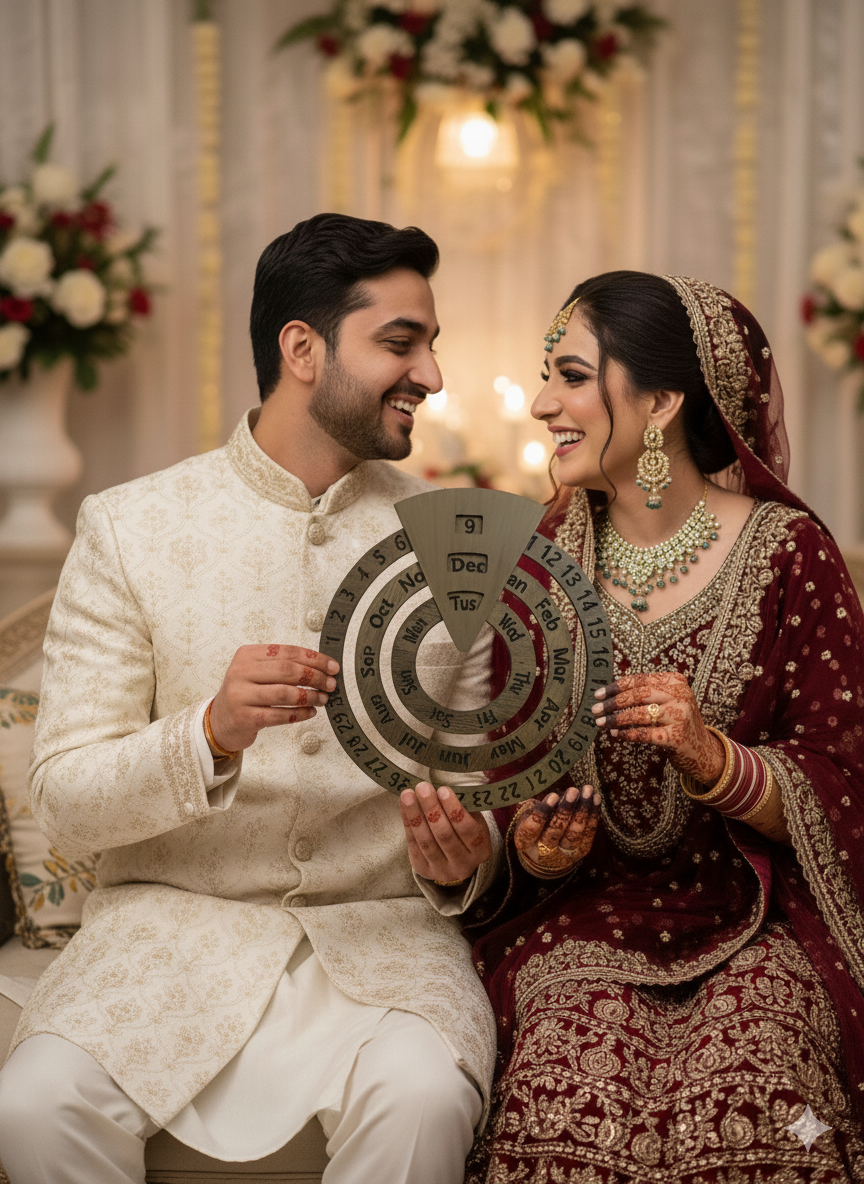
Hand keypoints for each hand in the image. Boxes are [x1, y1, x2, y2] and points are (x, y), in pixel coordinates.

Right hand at [208, 644, 338, 752]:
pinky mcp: (244, 718)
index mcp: (248, 655)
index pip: (287, 652)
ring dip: (309, 696)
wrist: (220, 720)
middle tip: (330, 684)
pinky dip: (299, 714)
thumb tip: (322, 667)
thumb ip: (283, 665)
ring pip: (284, 694)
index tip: (331, 666)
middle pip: (287, 671)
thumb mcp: (258, 672)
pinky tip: (310, 712)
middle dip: (314, 677)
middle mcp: (241, 672)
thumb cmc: (246, 693)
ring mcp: (241, 696)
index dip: (313, 658)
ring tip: (322, 699)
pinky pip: (279, 715)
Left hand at [399, 782, 491, 886]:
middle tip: (423, 787)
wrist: (455, 860)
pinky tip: (404, 805)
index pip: (468, 830)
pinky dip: (408, 823)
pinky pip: (413, 844)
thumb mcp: (474, 820)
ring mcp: (442, 869)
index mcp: (481, 850)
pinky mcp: (423, 869)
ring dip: (415, 815)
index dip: (455, 810)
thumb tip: (444, 785)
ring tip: (407, 794)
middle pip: (445, 835)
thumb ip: (464, 806)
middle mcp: (463, 864)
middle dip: (432, 809)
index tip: (443, 790)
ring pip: (426, 841)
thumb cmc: (465, 831)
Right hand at [514, 784, 599, 862]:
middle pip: (555, 831)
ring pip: (574, 832)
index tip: (552, 795)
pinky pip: (589, 832)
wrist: (547, 854)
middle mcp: (544, 851)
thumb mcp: (525, 815)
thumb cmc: (534, 826)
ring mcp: (565, 852)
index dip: (542, 813)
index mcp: (525, 841)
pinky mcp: (582, 850)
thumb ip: (528, 806)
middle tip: (573, 791)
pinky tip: (596, 798)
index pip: (532, 829)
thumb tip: (526, 793)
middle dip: (566, 810)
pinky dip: (594, 815)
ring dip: (582, 810)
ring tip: (588, 790)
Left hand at [592, 672, 724, 785]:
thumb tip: (610, 694)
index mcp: (676, 682)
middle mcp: (681, 695)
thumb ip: (648, 694)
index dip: (617, 686)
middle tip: (595, 709)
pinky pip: (645, 733)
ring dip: (617, 718)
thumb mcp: (669, 701)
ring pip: (640, 713)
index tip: (599, 694)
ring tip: (601, 722)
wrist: (704, 750)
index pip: (641, 679)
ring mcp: (680, 715)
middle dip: (613, 702)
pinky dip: (628, 734)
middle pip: (639, 694)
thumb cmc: (678, 723)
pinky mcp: (677, 737)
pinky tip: (616, 733)